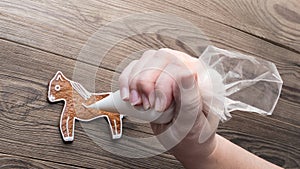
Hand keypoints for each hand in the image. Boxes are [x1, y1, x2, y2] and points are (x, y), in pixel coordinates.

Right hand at [119, 49, 218, 167]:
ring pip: (145, 60)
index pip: (179, 65)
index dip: (163, 85)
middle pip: (160, 57)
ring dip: (135, 83)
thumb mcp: (194, 121)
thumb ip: (191, 97)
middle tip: (148, 106)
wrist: (186, 141)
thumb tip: (187, 73)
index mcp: (201, 75)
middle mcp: (184, 68)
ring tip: (139, 104)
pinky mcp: (152, 75)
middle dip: (146, 82)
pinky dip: (125, 81)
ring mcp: (167, 69)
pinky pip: (134, 67)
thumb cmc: (194, 133)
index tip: (159, 107)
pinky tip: (128, 97)